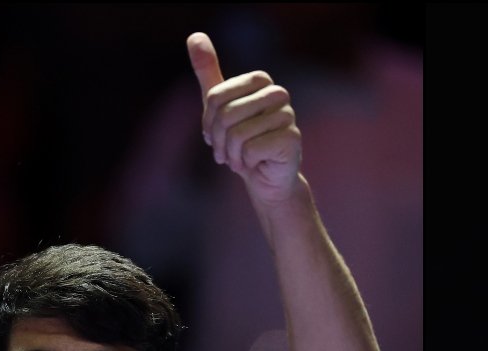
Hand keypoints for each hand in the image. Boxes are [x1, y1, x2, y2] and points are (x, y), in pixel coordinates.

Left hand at [188, 33, 304, 206]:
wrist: (266, 177)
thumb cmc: (242, 141)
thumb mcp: (219, 105)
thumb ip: (208, 71)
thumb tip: (195, 36)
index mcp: (261, 80)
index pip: (216, 96)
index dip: (208, 121)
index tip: (214, 136)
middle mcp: (279, 93)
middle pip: (226, 114)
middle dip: (219, 140)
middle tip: (225, 154)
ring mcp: (288, 116)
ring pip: (238, 134)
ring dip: (232, 155)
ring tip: (239, 161)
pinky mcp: (292, 139)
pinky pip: (251, 149)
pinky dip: (246, 163)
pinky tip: (255, 165)